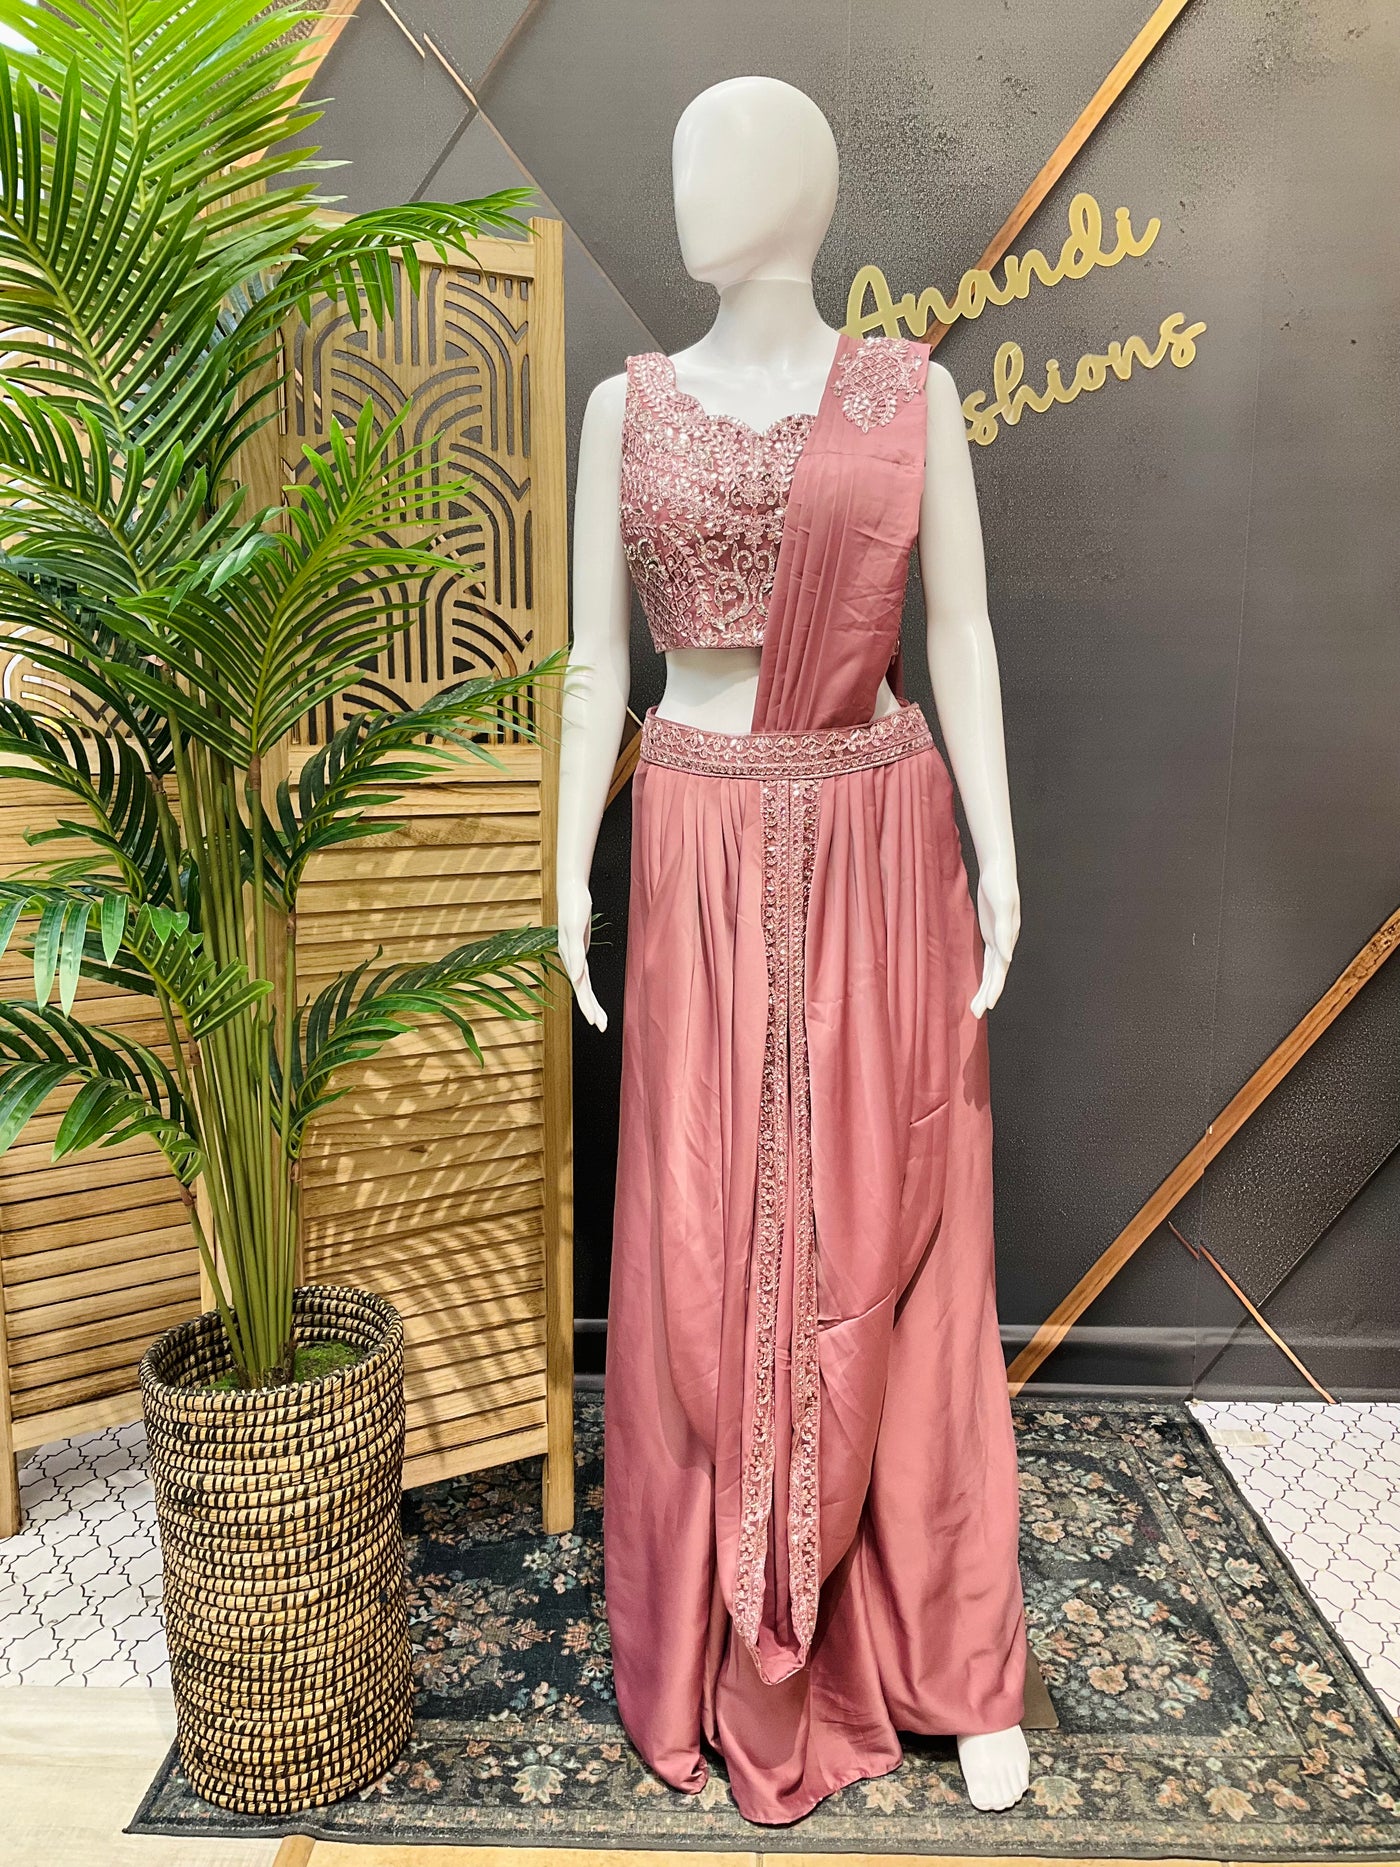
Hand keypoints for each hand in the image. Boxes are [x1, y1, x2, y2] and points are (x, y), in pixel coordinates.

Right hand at [557, 880, 606, 1031]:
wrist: (572, 890)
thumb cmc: (574, 906)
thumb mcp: (575, 927)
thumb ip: (575, 953)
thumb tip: (577, 976)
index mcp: (570, 957)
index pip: (580, 987)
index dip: (587, 1005)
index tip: (593, 1021)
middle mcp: (572, 960)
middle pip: (582, 990)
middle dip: (591, 1009)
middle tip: (601, 1026)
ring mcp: (575, 956)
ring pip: (584, 985)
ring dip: (591, 1002)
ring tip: (600, 1019)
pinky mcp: (580, 950)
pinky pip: (585, 975)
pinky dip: (588, 988)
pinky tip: (590, 996)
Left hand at [971, 858, 1019, 1018]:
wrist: (997, 870)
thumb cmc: (1000, 885)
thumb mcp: (1002, 906)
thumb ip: (1003, 932)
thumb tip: (1006, 957)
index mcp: (1007, 937)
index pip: (1000, 969)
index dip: (994, 988)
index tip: (988, 1005)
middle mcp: (1005, 942)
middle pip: (996, 974)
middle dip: (988, 994)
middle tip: (976, 1013)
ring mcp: (998, 939)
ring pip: (992, 970)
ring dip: (986, 988)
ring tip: (977, 1008)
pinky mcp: (990, 934)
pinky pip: (988, 961)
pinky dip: (985, 974)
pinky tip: (982, 986)